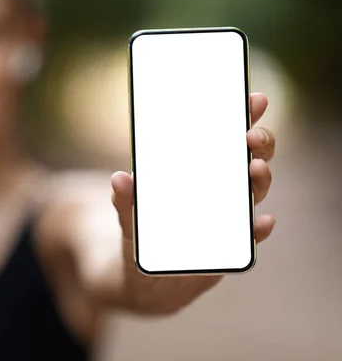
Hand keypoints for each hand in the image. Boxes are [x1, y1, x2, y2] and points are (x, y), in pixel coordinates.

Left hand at [110, 92, 275, 313]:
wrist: (147, 282)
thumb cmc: (142, 237)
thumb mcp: (128, 218)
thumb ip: (125, 201)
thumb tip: (119, 178)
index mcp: (197, 172)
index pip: (223, 137)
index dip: (241, 116)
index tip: (253, 99)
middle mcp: (217, 190)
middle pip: (247, 159)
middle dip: (258, 142)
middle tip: (251, 137)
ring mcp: (226, 217)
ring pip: (253, 191)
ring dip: (260, 179)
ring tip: (255, 169)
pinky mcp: (230, 246)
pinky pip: (250, 237)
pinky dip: (258, 230)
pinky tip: (261, 222)